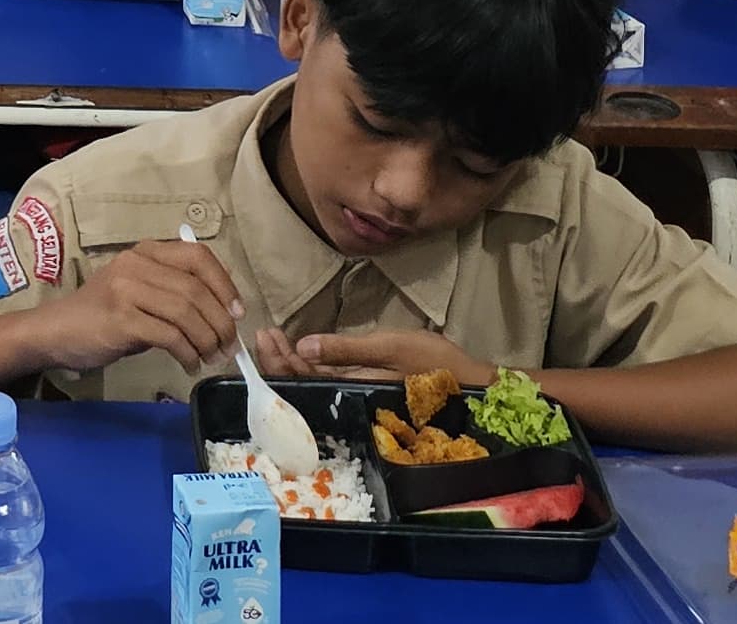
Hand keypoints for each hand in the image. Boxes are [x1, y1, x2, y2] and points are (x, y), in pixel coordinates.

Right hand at [28, 237, 240, 376]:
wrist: (56, 332)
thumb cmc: (102, 315)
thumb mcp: (140, 293)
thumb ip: (173, 293)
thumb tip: (222, 315)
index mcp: (146, 252)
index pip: (198, 256)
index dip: (225, 285)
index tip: (238, 313)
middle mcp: (137, 264)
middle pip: (196, 289)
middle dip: (221, 322)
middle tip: (229, 347)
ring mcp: (126, 290)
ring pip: (186, 312)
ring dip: (207, 340)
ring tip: (211, 358)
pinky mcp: (120, 319)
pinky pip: (169, 336)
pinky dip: (187, 353)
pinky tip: (190, 365)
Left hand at [259, 328, 497, 391]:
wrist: (473, 389)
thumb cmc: (434, 366)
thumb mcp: (390, 347)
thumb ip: (346, 350)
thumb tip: (302, 346)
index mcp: (351, 392)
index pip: (301, 382)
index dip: (278, 363)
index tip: (264, 336)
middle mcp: (349, 401)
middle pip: (301, 386)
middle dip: (278, 362)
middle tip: (263, 334)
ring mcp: (357, 399)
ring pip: (313, 385)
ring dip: (291, 363)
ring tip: (274, 339)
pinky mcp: (367, 394)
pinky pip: (328, 385)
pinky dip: (311, 367)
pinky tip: (303, 352)